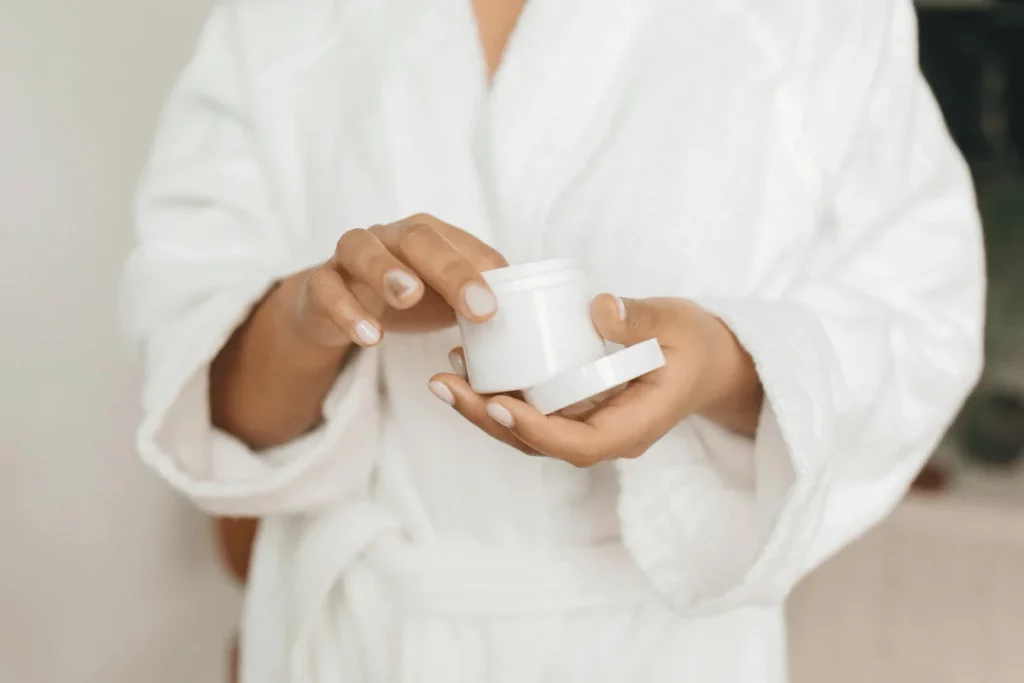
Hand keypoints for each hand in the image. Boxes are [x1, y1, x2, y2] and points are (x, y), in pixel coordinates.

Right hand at [289, 214, 507, 347]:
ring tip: (409, 296)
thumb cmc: (405, 297)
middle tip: (476, 308)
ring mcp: (349, 256)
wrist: (335, 308)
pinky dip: (346, 310)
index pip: (459, 245)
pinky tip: (369, 337)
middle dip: (450, 270)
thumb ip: (477, 299)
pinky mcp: (319, 284)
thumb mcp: (445, 299)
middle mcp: (388, 236)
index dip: (481, 273)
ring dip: (386, 270)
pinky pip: (326, 289)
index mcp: (426, 236)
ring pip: (362, 248)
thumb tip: (521, 313)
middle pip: (418, 238)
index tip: (497, 308)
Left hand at [429, 295, 763, 465]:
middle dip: (489, 419)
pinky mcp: (576, 411)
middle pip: (541, 444)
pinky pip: (534, 411)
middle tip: (446, 384)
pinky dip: (500, 394)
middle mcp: (607, 435)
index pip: (581, 444)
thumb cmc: (694, 343)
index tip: (499, 405)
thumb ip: (641, 319)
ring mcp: (589, 426)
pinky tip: (470, 367)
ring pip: (530, 432)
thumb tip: (598, 308)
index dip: (537, 430)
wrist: (706, 362)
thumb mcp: (677, 324)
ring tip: (444, 376)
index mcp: (636, 425)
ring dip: (483, 408)